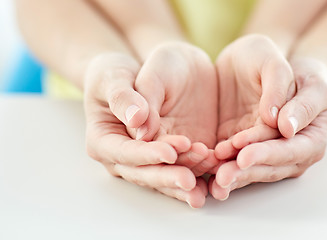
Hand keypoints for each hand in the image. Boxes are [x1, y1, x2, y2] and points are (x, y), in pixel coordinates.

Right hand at [125, 42, 218, 176]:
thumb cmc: (119, 72)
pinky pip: (188, 166)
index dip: (147, 155)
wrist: (143, 71)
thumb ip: (124, 98)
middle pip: (146, 174)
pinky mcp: (174, 154)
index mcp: (103, 141)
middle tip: (189, 181)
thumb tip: (137, 124)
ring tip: (211, 170)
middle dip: (169, 178)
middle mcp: (126, 158)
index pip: (125, 153)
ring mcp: (151, 158)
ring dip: (190, 177)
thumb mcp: (116, 76)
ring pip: (169, 175)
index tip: (169, 152)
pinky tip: (220, 169)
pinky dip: (203, 170)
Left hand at [210, 57, 326, 199]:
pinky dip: (221, 167)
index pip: (290, 151)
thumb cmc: (302, 72)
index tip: (244, 156)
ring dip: (231, 175)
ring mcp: (267, 154)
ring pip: (250, 170)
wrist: (277, 67)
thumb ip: (299, 102)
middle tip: (223, 176)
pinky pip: (234, 162)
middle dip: (244, 173)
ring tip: (213, 179)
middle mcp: (292, 154)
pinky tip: (206, 171)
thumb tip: (285, 127)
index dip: (267, 155)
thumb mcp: (308, 79)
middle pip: (268, 168)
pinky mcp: (245, 149)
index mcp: (313, 139)